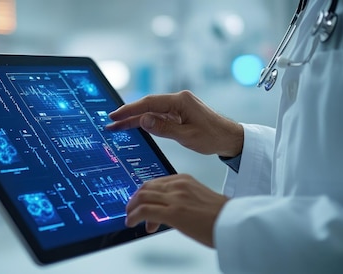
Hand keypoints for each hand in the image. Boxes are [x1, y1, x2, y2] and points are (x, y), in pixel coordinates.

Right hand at [107, 90, 243, 156]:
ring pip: (152, 111)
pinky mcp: (181, 113)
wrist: (231, 138)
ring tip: (118, 127)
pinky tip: (136, 126)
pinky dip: (147, 122)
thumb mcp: (187, 137)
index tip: (115, 116)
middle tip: (111, 122)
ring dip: (136, 119)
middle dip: (129, 114)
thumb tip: (143, 120)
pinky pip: (160, 116)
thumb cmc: (213, 137)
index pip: (149, 103)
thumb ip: (164, 128)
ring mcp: (180, 106)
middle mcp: (179, 100)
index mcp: (181, 101)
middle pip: (148, 106)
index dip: (130, 109)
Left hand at [125, 174, 228, 247]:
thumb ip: (182, 200)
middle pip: (146, 188)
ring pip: (142, 197)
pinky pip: (145, 211)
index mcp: (185, 180)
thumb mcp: (199, 200)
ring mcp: (175, 198)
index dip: (144, 194)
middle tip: (131, 210)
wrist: (234, 223)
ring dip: (132, 209)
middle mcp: (178, 186)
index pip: (156, 182)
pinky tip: (132, 222)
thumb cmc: (221, 216)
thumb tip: (166, 213)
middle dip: (135, 200)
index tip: (141, 202)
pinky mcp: (173, 213)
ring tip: (130, 218)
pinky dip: (134, 216)